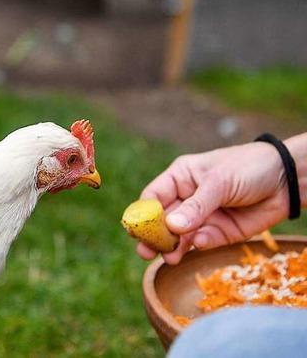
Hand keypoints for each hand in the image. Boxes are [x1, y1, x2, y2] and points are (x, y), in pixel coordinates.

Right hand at [137, 140, 294, 264]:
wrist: (288, 180)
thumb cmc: (249, 168)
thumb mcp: (219, 182)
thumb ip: (196, 206)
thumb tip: (171, 226)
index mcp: (180, 178)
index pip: (153, 196)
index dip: (143, 213)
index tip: (136, 229)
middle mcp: (186, 198)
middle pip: (162, 220)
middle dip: (154, 236)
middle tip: (145, 251)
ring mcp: (202, 217)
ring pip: (179, 236)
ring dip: (172, 247)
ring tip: (169, 257)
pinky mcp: (218, 233)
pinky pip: (201, 243)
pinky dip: (197, 246)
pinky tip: (199, 244)